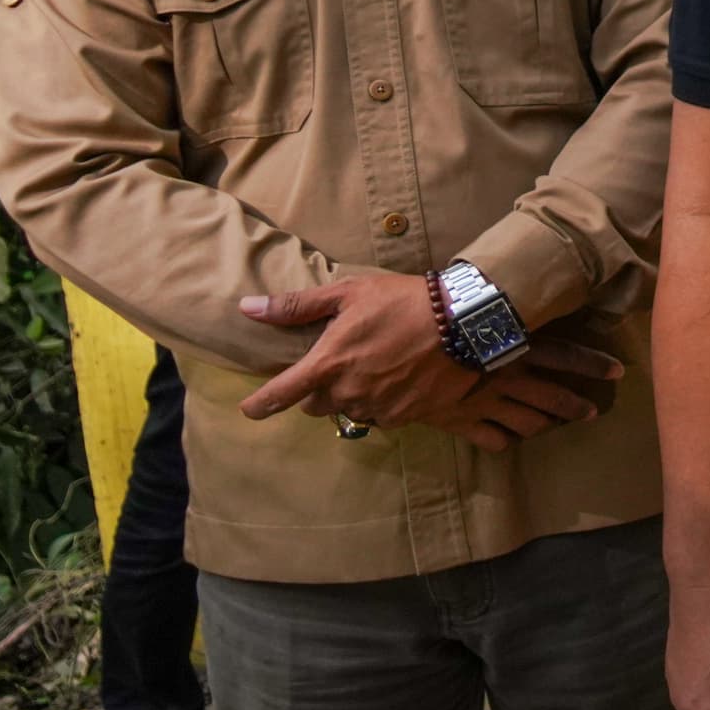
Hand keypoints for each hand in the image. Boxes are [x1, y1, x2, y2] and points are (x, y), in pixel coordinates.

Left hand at [237, 273, 624, 450]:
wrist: (463, 321)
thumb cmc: (402, 301)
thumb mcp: (349, 293)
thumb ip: (296, 306)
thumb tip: (247, 308)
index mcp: (328, 362)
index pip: (281, 393)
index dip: (260, 405)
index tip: (250, 410)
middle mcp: (348, 391)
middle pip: (317, 406)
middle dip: (322, 390)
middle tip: (342, 366)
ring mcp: (378, 406)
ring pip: (352, 411)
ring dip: (355, 397)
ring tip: (376, 370)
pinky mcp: (407, 415)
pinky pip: (383, 416)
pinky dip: (384, 402)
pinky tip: (399, 380)